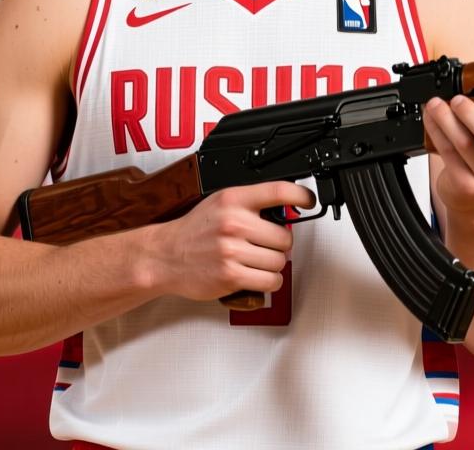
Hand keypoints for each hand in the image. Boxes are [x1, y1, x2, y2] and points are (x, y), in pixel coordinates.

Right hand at [151, 181, 315, 301]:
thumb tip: (286, 209)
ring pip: (280, 262)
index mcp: (233, 200)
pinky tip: (256, 275)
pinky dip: (268, 282)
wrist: (166, 256)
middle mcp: (234, 223)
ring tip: (256, 261)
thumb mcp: (220, 204)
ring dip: (273, 265)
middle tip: (264, 245)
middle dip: (278, 245)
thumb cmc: (195, 231)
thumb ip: (250, 204)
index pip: (278, 191)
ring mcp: (232, 251)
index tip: (307, 201)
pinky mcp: (231, 276)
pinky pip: (271, 281)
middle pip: (284, 237)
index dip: (300, 195)